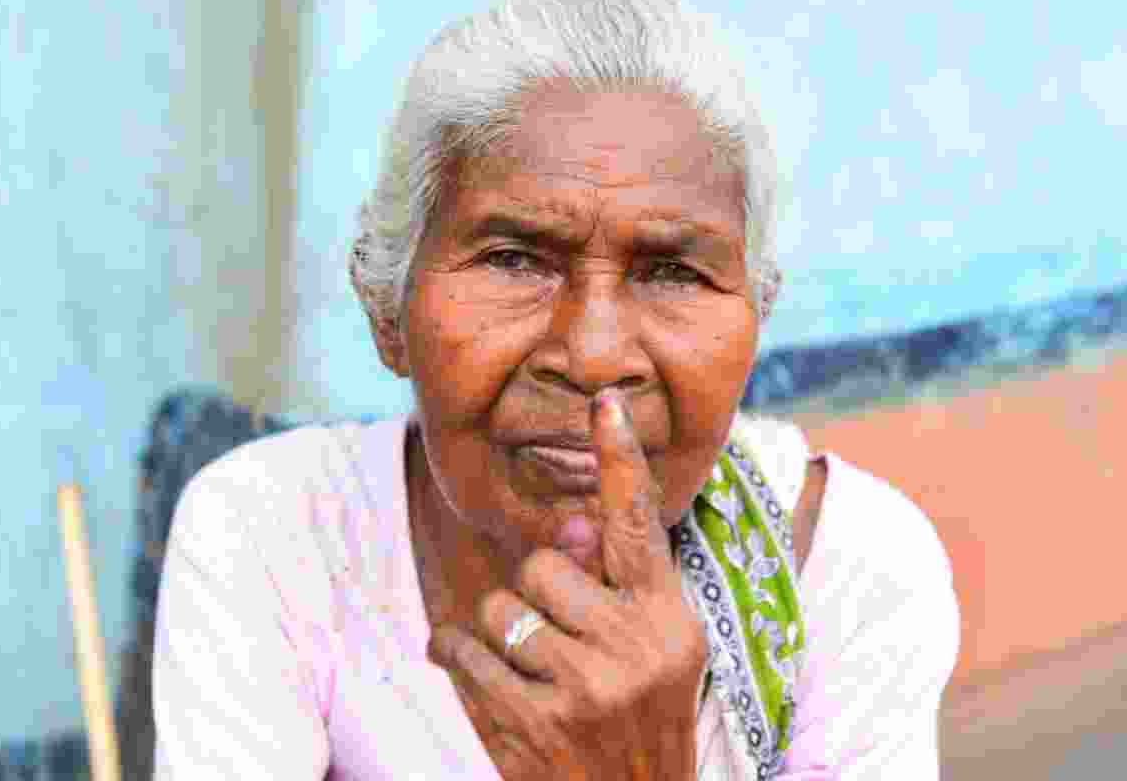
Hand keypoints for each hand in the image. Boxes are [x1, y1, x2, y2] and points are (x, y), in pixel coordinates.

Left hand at [429, 392, 707, 780]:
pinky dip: (457, 658)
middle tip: (559, 639)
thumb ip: (613, 586)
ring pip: (499, 608)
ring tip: (527, 667)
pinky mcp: (532, 723)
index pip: (639, 526)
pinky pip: (464, 653)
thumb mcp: (651, 652)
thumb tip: (576, 524)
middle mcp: (633, 646)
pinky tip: (476, 673)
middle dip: (536, 595)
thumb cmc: (640, 720)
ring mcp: (583, 687)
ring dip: (499, 633)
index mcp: (669, 618)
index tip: (606, 404)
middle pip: (543, 566)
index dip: (621, 461)